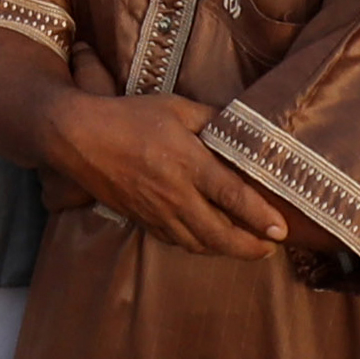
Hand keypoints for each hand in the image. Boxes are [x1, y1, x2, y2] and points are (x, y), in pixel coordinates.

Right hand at [39, 91, 299, 254]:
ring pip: (198, 243)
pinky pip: (176, 240)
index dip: (259, 216)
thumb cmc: (128, 116)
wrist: (78, 137)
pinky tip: (209, 242)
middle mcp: (175, 193)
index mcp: (188, 162)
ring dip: (226, 251)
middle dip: (249, 247)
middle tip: (271, 247)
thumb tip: (240, 129)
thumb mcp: (175, 107)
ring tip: (248, 249)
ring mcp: (157, 211)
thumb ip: (211, 118)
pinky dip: (198, 246)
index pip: (232, 196)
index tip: (281, 230)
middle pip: (219, 233)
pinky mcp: (142, 219)